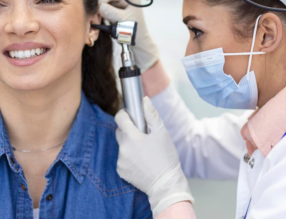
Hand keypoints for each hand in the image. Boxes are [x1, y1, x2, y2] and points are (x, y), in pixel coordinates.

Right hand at [98, 0, 159, 70]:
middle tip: (95, 11)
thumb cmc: (133, 31)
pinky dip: (99, 6)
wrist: (137, 40)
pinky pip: (103, 0)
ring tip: (97, 14)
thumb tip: (98, 6)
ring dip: (98, 2)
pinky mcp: (114, 4)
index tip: (96, 9)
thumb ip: (110, 12)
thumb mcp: (122, 21)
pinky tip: (98, 14)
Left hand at [115, 97, 193, 216]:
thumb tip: (144, 100)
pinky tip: (141, 162)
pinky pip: (122, 159)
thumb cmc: (166, 157)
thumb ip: (151, 115)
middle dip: (129, 131)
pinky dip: (129, 158)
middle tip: (143, 136)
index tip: (131, 116)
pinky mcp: (121, 171)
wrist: (165, 184)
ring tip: (145, 152)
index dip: (125, 115)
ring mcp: (120, 160)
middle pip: (120, 132)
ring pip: (122, 146)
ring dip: (130, 145)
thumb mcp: (162, 133)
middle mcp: (123, 148)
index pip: (119, 118)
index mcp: (131, 137)